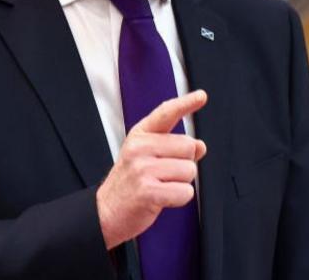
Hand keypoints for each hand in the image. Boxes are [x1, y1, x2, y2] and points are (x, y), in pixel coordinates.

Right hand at [96, 90, 207, 248]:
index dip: (185, 104)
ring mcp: (142, 169)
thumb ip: (173, 148)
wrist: (105, 212)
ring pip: (189, 171)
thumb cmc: (131, 183)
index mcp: (140, 135)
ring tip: (160, 186)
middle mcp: (140, 147)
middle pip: (189, 147)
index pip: (166, 113)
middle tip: (164, 174)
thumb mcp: (146, 157)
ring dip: (181, 183)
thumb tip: (201, 146)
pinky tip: (161, 199)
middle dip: (185, 163)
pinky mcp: (147, 191)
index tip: (202, 96)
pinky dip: (179, 199)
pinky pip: (185, 192)